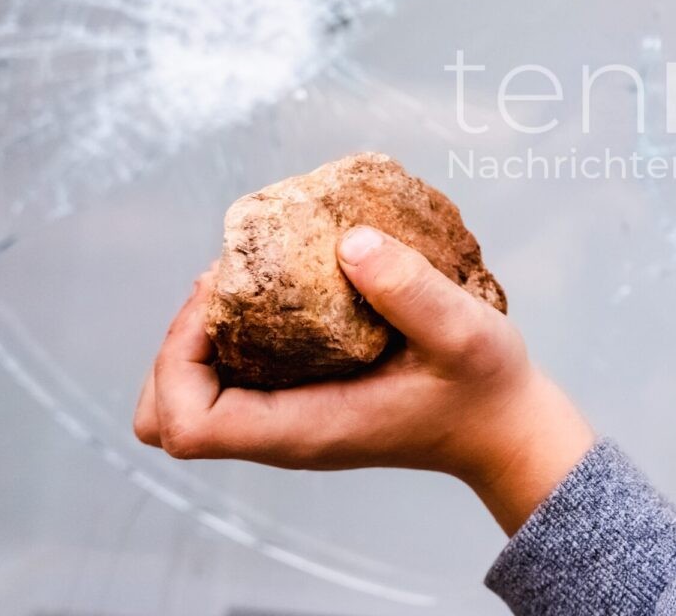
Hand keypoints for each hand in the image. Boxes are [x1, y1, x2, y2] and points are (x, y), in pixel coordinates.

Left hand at [132, 227, 594, 534]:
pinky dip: (236, 336)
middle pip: (168, 415)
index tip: (221, 293)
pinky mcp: (306, 402)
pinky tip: (284, 291)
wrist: (507, 428)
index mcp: (305, 429)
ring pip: (196, 395)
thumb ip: (411, 290)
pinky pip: (235, 378)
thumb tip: (350, 242)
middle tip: (228, 284)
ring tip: (251, 281)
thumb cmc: (487, 388)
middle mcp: (286, 432)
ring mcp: (292, 420)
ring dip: (203, 336)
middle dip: (176, 345)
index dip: (177, 354)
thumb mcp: (463, 331)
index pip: (187, 423)